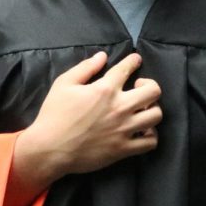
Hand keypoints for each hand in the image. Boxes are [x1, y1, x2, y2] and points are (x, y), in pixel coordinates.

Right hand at [11, 51, 160, 188]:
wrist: (50, 149)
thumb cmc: (54, 115)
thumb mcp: (64, 84)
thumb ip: (85, 68)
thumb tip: (102, 56)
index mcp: (105, 89)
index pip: (127, 68)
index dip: (133, 61)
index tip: (135, 60)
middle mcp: (120, 107)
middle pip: (153, 91)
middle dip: (149, 85)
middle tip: (139, 88)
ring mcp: (124, 129)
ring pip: (156, 115)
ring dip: (152, 109)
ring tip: (142, 109)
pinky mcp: (123, 149)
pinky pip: (150, 142)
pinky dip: (150, 135)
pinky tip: (141, 130)